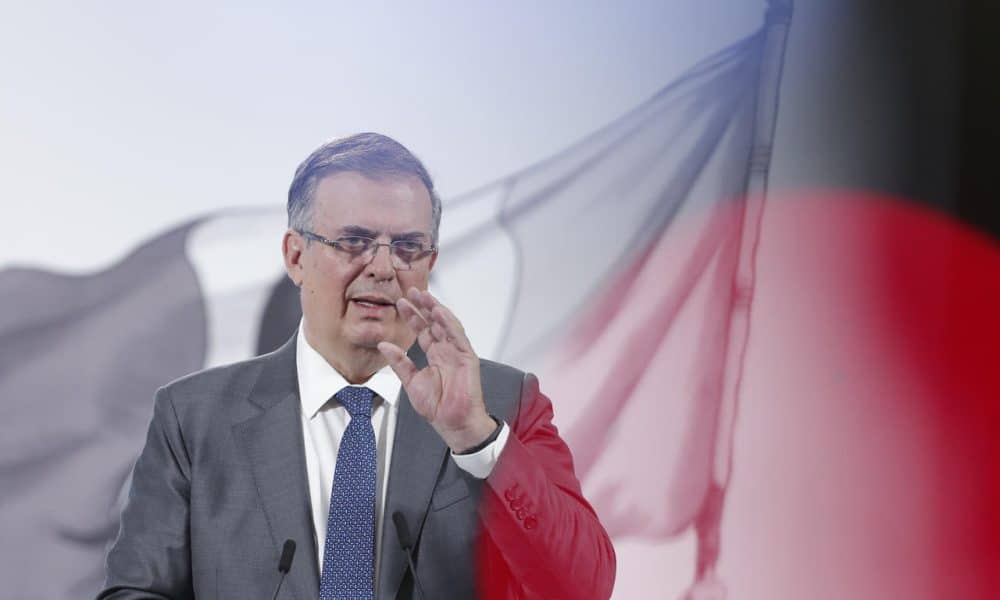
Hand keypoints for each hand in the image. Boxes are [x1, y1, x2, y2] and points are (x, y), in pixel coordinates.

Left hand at [377, 288, 495, 452]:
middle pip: (434, 322)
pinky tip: (439, 312)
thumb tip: (384, 345)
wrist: (453, 423)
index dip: (412, 316)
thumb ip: (399, 362)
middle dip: (423, 306)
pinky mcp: (467, 358)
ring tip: (424, 296)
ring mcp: (457, 352)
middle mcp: (446, 350)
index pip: (422, 330)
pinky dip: (449, 323)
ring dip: (436, 309)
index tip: (400, 303)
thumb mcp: (410, 382)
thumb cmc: (437, 407)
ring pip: (447, 324)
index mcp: (435, 355)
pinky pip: (458, 336)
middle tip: (411, 291)